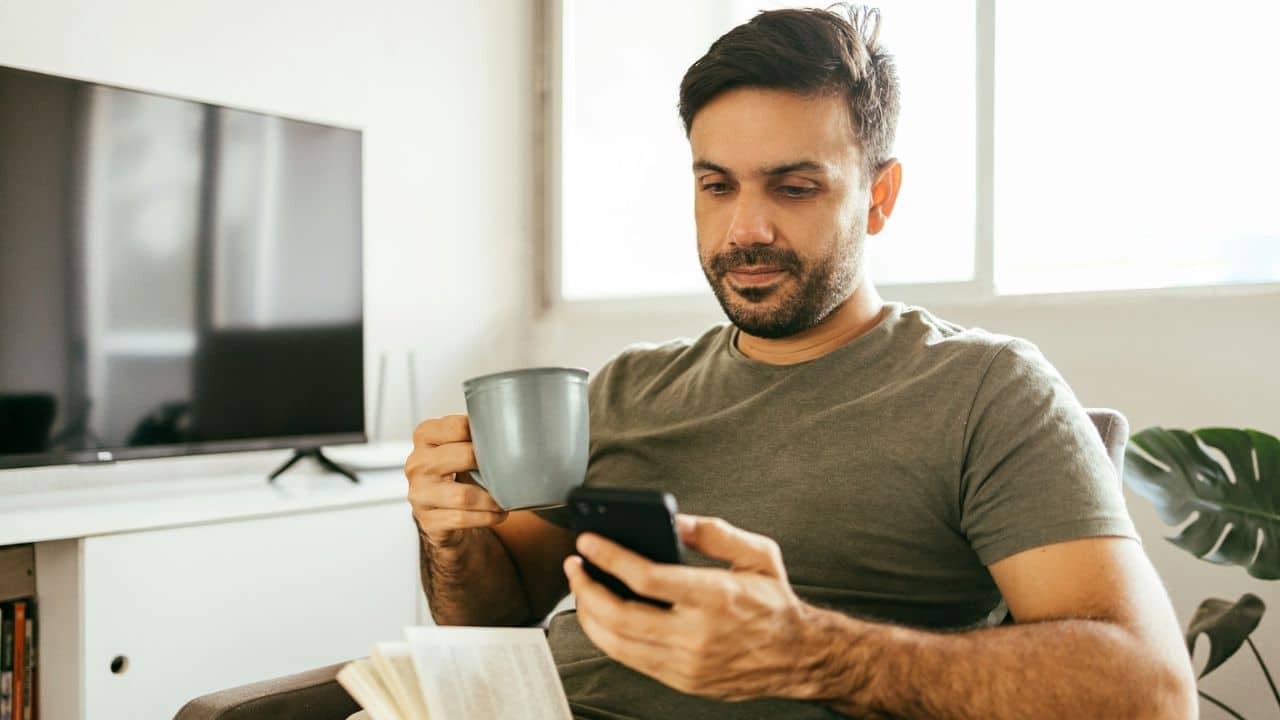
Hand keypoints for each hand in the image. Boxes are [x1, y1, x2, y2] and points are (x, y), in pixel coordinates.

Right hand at [405, 414, 507, 545]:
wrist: (439, 512)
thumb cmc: (453, 472)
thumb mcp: (456, 447)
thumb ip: (473, 435)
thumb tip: (509, 431)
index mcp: (425, 436)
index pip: (458, 426)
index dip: (485, 435)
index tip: (501, 443)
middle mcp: (418, 463)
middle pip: (465, 456)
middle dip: (492, 466)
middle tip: (509, 471)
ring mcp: (420, 493)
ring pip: (464, 496)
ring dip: (492, 499)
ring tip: (505, 498)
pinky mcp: (428, 520)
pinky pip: (463, 519)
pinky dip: (487, 517)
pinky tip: (497, 513)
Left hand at [564, 514, 812, 701]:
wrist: (798, 657)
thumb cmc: (775, 605)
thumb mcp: (757, 554)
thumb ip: (714, 533)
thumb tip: (675, 521)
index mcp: (715, 596)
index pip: (646, 578)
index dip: (609, 557)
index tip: (588, 543)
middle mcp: (697, 634)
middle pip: (620, 615)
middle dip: (587, 588)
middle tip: (575, 566)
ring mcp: (687, 663)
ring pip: (618, 643)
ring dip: (589, 614)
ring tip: (582, 590)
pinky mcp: (682, 681)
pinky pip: (631, 660)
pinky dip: (608, 638)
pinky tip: (602, 617)